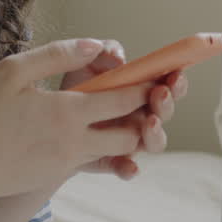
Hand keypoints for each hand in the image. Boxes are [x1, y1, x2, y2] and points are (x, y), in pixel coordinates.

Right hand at [0, 39, 149, 199]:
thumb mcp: (14, 70)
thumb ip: (59, 53)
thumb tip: (97, 45)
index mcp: (68, 111)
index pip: (124, 99)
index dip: (146, 87)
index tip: (157, 76)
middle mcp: (75, 141)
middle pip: (131, 134)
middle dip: (145, 117)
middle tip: (148, 100)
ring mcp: (67, 162)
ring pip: (115, 151)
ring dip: (126, 134)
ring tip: (126, 114)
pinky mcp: (56, 174)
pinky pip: (93, 161)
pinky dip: (103, 147)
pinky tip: (94, 131)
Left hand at [59, 41, 187, 179]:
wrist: (46, 119)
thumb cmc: (74, 88)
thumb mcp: (86, 64)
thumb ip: (105, 53)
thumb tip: (119, 58)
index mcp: (140, 92)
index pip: (167, 85)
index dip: (175, 80)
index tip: (175, 73)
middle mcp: (140, 117)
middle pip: (164, 113)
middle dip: (167, 103)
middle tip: (160, 93)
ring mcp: (127, 140)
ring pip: (153, 142)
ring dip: (156, 134)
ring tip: (150, 123)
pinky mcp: (109, 160)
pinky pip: (124, 167)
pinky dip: (129, 169)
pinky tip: (130, 168)